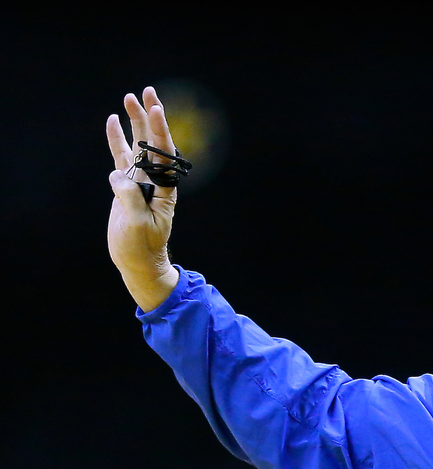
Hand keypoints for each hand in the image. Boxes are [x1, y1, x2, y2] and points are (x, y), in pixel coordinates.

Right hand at [106, 86, 180, 310]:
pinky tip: (113, 121)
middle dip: (150, 116)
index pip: (164, 154)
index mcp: (165, 188)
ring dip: (135, 122)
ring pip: (137, 145)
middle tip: (147, 91)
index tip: (156, 109)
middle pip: (153, 142)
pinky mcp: (126, 185)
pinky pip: (121, 157)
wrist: (137, 260)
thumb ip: (130, 198)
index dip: (160, 131)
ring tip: (129, 97)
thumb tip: (118, 176)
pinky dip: (117, 139)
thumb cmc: (142, 246)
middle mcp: (155, 180)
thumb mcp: (137, 224)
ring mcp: (140, 180)